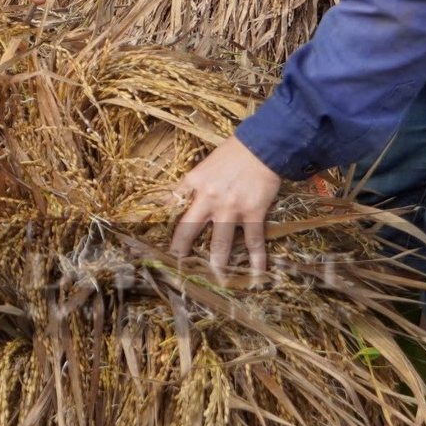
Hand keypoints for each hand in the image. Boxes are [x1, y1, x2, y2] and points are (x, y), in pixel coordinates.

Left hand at [169, 136, 281, 281]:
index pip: (173, 206)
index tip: (162, 237)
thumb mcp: (205, 165)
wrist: (262, 147)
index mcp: (193, 182)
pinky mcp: (253, 212)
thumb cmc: (233, 153)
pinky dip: (256, 258)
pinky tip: (256, 273)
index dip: (166, 223)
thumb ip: (194, 185)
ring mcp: (231, 208)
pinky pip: (253, 241)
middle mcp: (208, 198)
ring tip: (214, 278)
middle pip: (189, 229)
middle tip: (178, 264)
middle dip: (181, 249)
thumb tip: (181, 201)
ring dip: (217, 262)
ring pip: (220, 242)